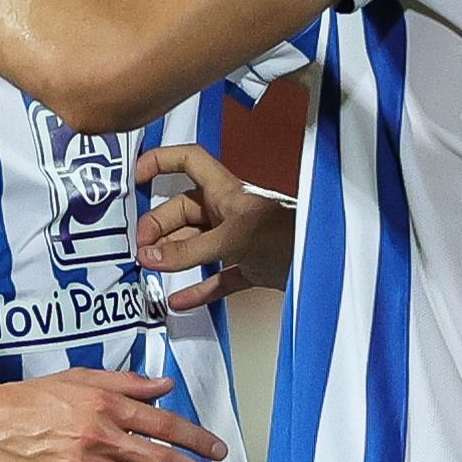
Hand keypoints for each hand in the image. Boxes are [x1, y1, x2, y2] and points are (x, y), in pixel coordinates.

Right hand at [135, 143, 292, 309]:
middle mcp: (229, 210)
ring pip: (194, 245)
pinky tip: (178, 301)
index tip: (133, 177)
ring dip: (173, 258)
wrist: (327, 266)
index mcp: (227, 190)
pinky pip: (215, 278)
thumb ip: (190, 251)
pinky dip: (197, 289)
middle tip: (141, 248)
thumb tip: (150, 257)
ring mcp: (237, 239)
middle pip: (182, 210)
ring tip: (150, 271)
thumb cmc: (291, 236)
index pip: (187, 161)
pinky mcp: (248, 267)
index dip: (160, 161)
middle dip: (158, 226)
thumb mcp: (234, 238)